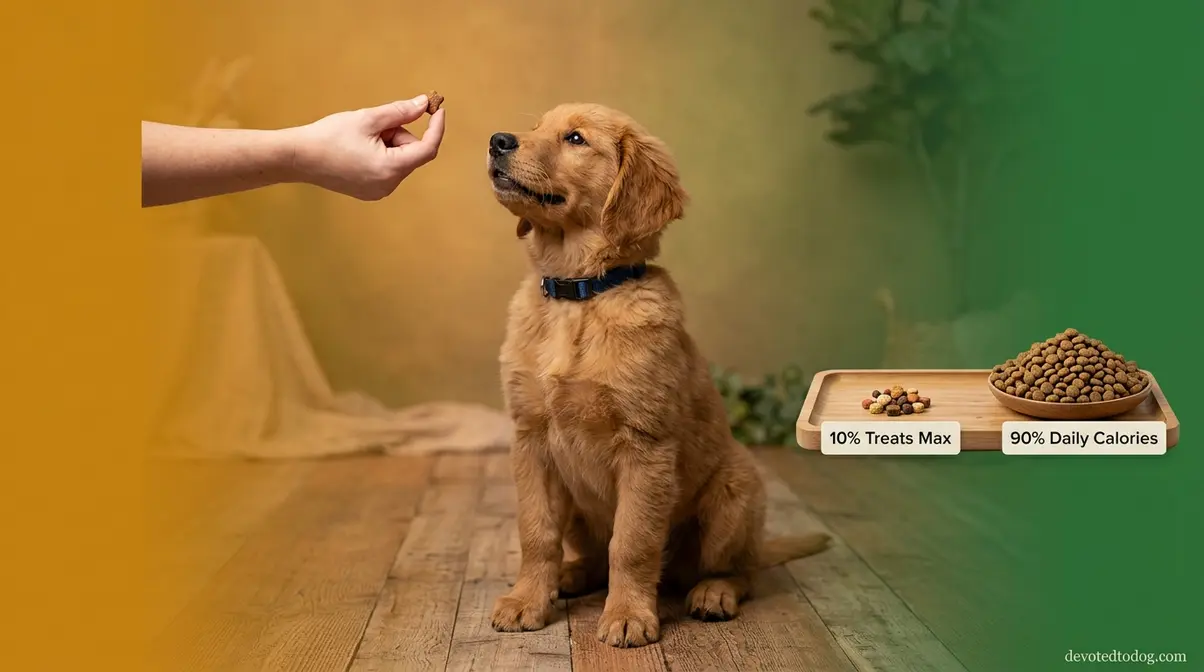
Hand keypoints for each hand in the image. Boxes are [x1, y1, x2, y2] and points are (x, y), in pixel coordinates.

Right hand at [289, 94, 445, 200]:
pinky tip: (358, 149)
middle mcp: (388, 185)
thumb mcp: (368, 119)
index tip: (437, 109)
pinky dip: (381, 154)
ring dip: (389, 143)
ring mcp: (379, 191)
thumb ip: (400, 111)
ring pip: (399, 160)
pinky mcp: (369, 192)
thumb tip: (423, 104)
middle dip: (398, 133)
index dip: (436, 128)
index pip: (428, 148)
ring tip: (361, 137)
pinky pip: (387, 169)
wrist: (298, 157)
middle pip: (411, 152)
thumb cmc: (330, 136)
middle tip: (376, 123)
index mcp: (390, 168)